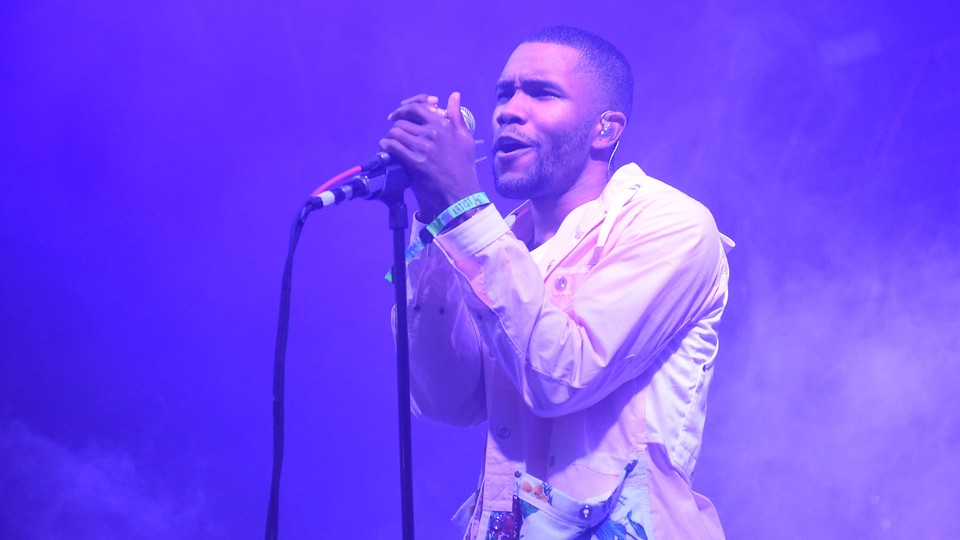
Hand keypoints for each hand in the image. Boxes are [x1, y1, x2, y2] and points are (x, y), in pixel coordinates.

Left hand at [379, 92, 481, 220]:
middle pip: (404, 120)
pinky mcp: (415, 162)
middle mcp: (433, 133)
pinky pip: (393, 147)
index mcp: (444, 124)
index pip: (418, 108)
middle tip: (394, 133)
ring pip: (396, 132)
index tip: (398, 114)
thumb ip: (457, 116)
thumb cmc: (464, 167)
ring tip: (391, 143)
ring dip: (391, 137)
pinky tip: (386, 148)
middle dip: (396, 125)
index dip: (404, 109)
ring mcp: (423, 147)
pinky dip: (386, 146)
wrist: (461, 193)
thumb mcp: (466, 138)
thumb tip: (454, 95)